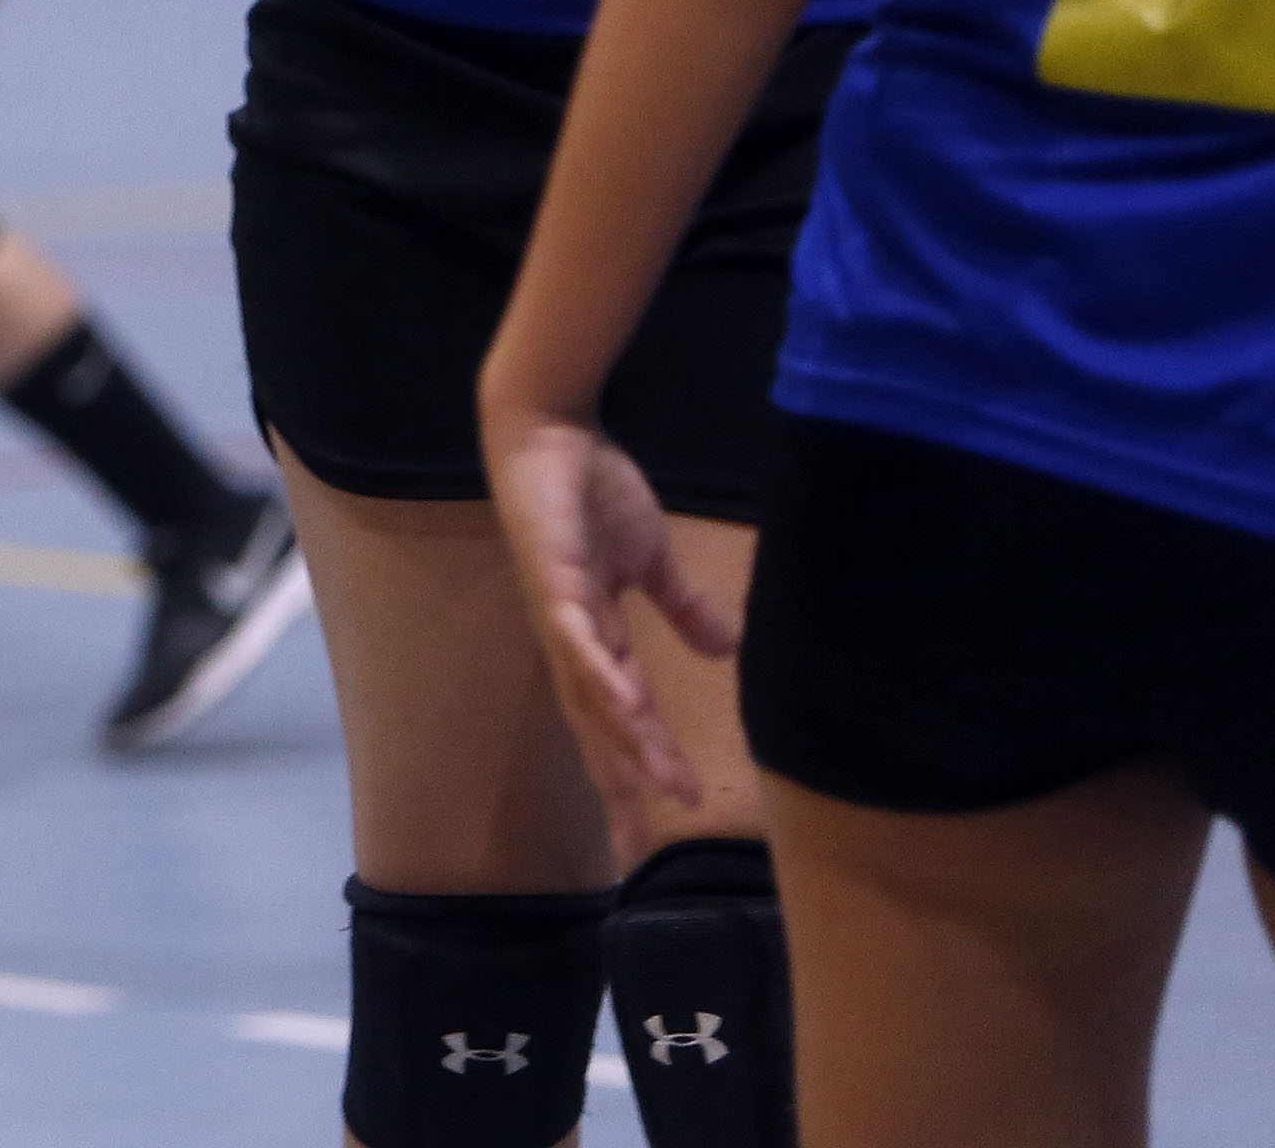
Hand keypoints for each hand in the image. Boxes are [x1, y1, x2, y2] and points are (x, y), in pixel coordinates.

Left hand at [483, 409, 732, 812]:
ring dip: (624, 738)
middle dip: (620, 783)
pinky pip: (577, 634)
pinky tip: (624, 702)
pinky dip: (599, 670)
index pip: (618, 720)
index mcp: (595, 637)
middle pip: (595, 726)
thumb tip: (725, 651)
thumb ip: (681, 606)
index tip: (662, 825)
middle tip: (644, 844)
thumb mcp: (650, 557)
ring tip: (658, 784)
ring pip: (590, 693)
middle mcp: (570, 638)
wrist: (549, 430)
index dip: (638, 771)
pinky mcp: (551, 576)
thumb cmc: (591, 490)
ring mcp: (556, 610)